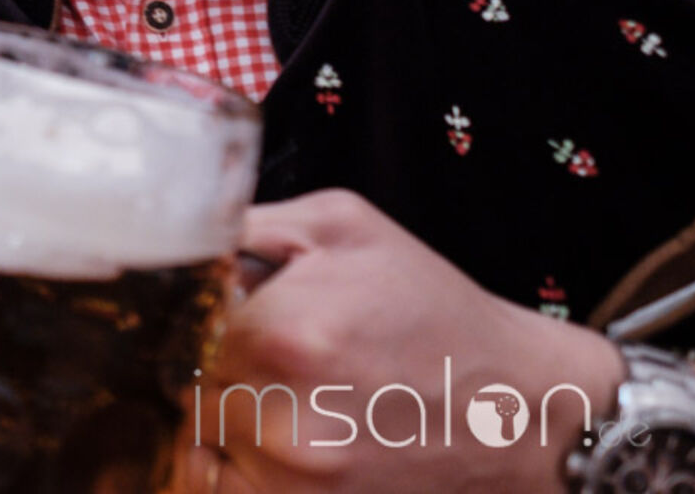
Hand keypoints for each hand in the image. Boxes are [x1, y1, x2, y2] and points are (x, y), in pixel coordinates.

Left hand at [190, 190, 620, 492]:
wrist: (520, 408)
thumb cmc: (432, 309)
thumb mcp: (343, 225)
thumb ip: (244, 225)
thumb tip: (174, 237)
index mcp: (284, 333)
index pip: (180, 320)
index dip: (202, 308)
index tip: (229, 308)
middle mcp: (282, 417)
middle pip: (185, 377)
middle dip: (212, 356)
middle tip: (266, 347)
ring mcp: (296, 479)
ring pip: (201, 433)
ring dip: (224, 408)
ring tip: (287, 389)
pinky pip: (218, 485)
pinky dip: (229, 461)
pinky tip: (273, 433)